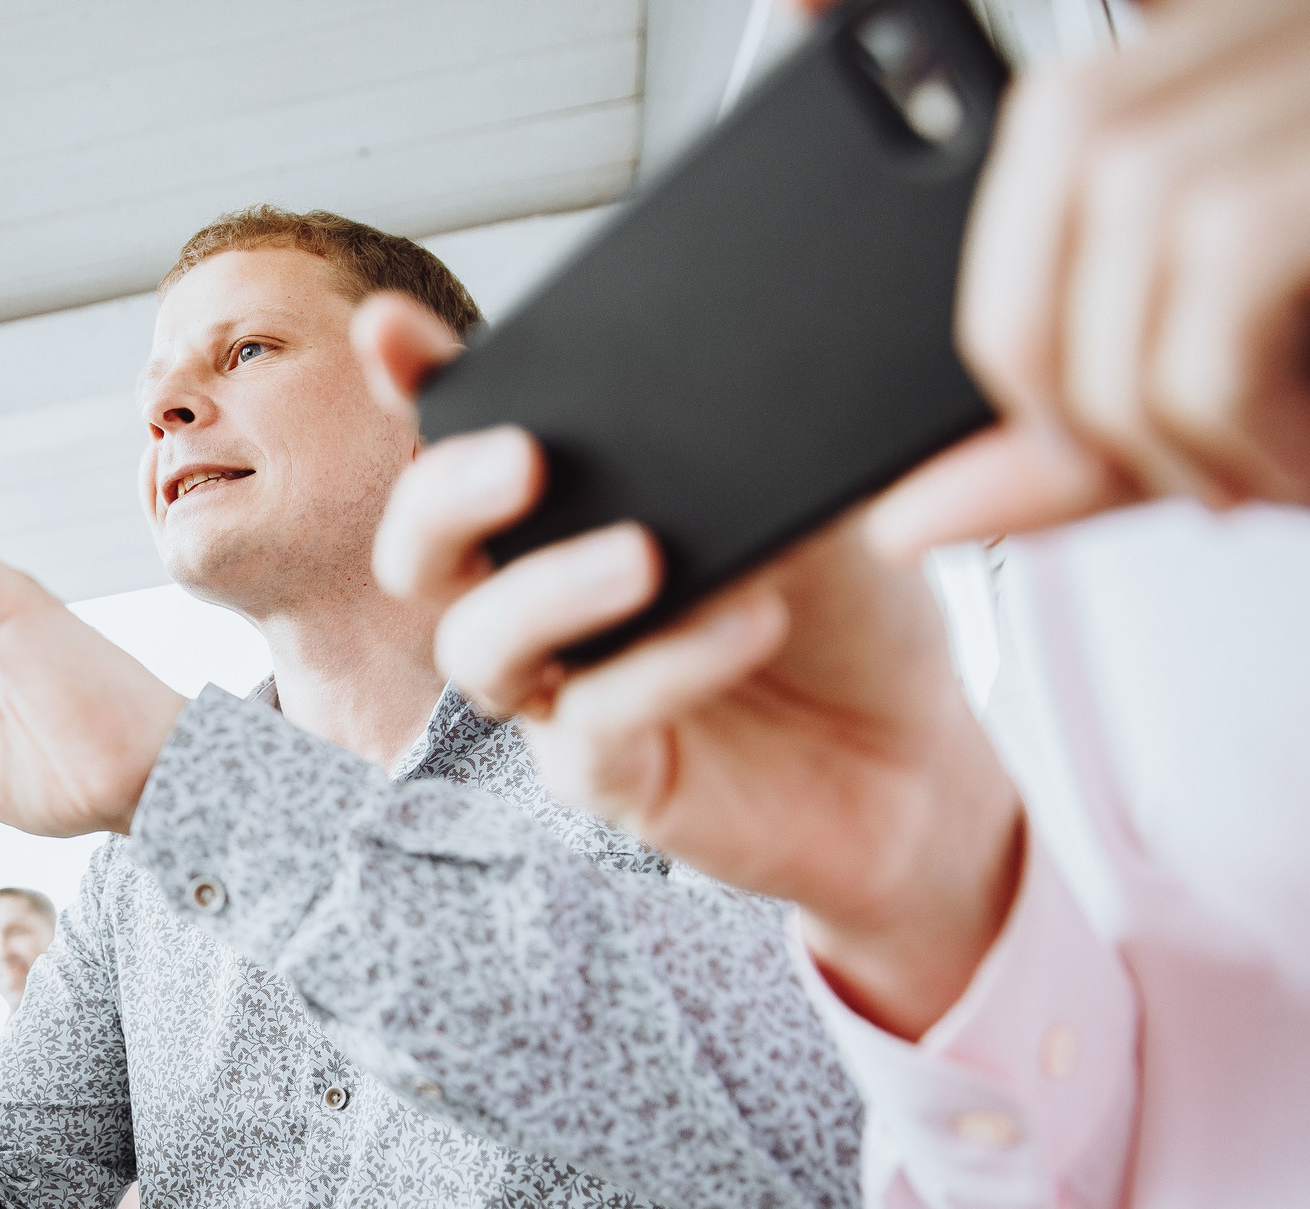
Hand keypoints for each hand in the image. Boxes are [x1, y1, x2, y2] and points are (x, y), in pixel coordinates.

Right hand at [359, 295, 1024, 1036]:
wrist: (917, 759)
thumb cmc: (847, 621)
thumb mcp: (815, 500)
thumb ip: (753, 438)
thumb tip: (741, 355)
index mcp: (562, 513)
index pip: (463, 438)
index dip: (412, 383)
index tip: (392, 329)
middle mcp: (531, 603)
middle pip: (420, 552)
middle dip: (445, 497)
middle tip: (523, 458)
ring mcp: (556, 696)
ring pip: (479, 647)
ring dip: (548, 593)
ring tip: (645, 556)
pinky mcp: (605, 779)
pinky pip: (596, 726)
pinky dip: (666, 667)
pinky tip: (747, 619)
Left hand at [898, 0, 1309, 541]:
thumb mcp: (1246, 423)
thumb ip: (1085, 433)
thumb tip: (912, 512)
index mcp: (1272, 64)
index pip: (1095, 18)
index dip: (934, 4)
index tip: (813, 4)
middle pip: (1067, 117)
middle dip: (1029, 325)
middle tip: (1102, 458)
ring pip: (1132, 182)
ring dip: (1134, 391)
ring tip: (1228, 474)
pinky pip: (1233, 243)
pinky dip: (1218, 396)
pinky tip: (1292, 461)